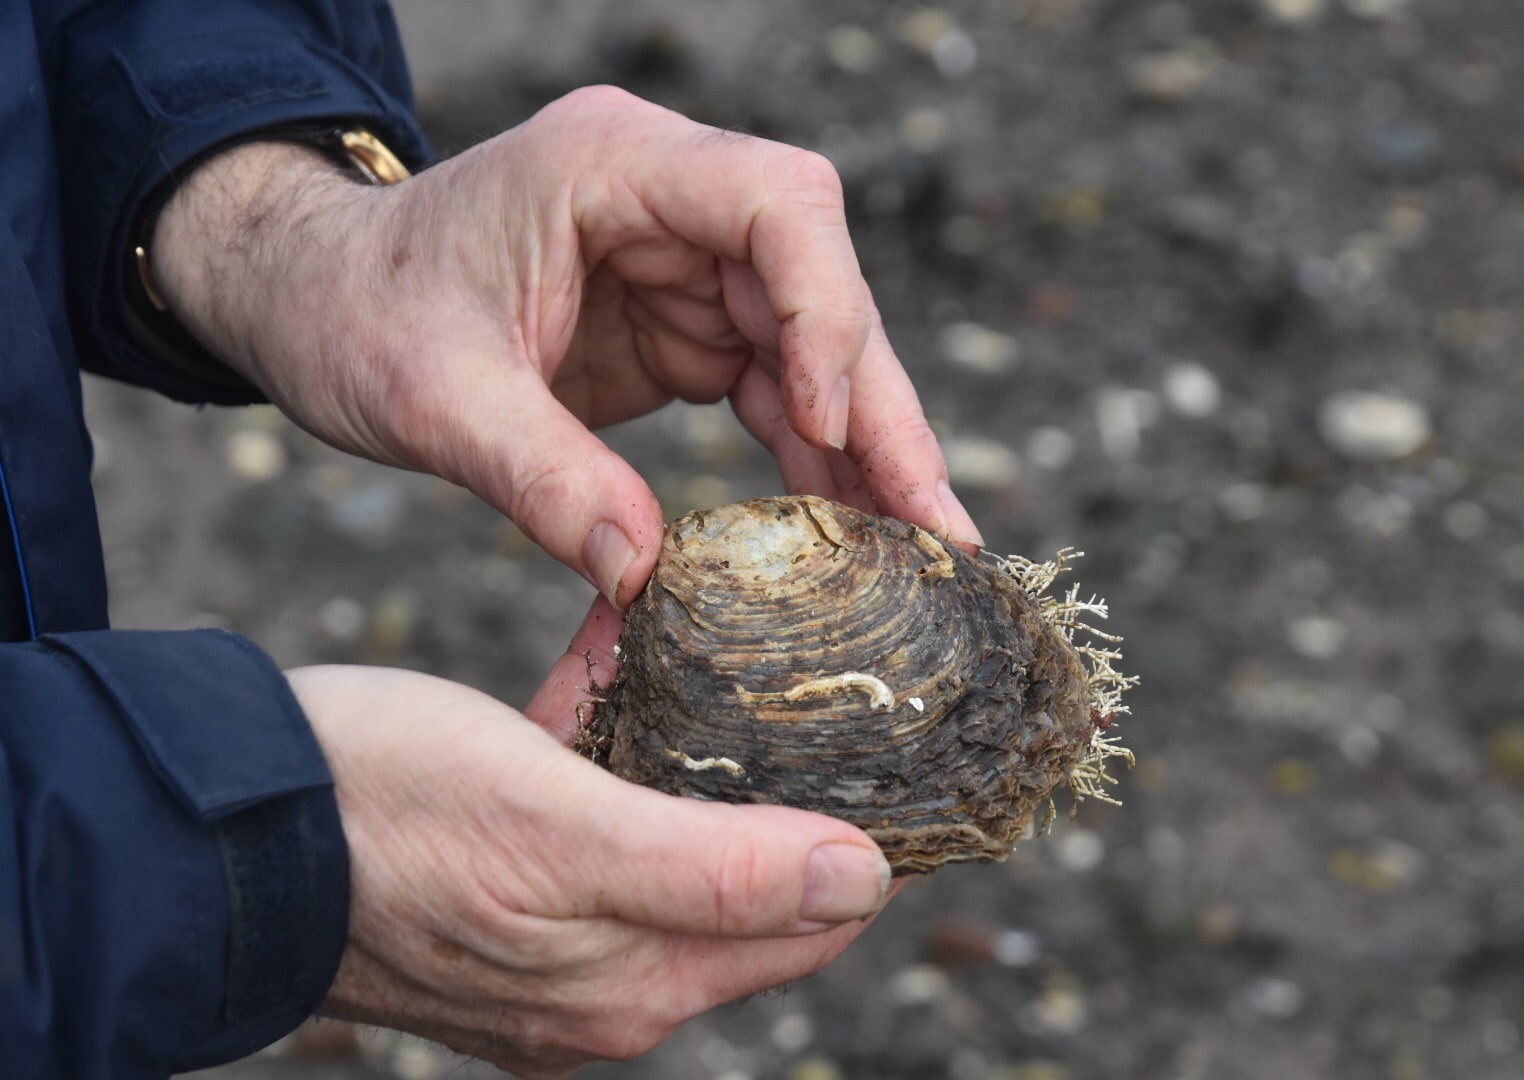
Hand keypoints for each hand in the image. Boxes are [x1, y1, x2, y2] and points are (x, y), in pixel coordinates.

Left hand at [153, 85, 981, 608]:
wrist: (316, 297)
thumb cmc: (355, 312)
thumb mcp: (429, 399)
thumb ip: (540, 478)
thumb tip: (645, 581)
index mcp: (612, 166)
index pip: (778, 201)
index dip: (825, 308)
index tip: (826, 424)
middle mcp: (671, 201)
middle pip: (821, 287)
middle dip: (878, 407)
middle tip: (934, 527)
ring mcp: (684, 262)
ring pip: (815, 347)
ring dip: (864, 448)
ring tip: (916, 552)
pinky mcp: (682, 325)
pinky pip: (773, 388)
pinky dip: (812, 460)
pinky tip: (850, 532)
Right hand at [290, 651, 893, 1076]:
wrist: (214, 828)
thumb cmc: (383, 813)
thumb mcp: (562, 828)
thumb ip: (718, 869)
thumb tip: (863, 880)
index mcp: (637, 986)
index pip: (808, 923)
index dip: (855, 835)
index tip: (876, 738)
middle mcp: (605, 988)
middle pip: (742, 878)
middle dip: (764, 777)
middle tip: (784, 672)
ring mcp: (549, 948)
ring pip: (665, 834)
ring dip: (681, 746)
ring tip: (686, 650)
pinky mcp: (500, 899)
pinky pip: (590, 819)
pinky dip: (605, 745)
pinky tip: (600, 670)